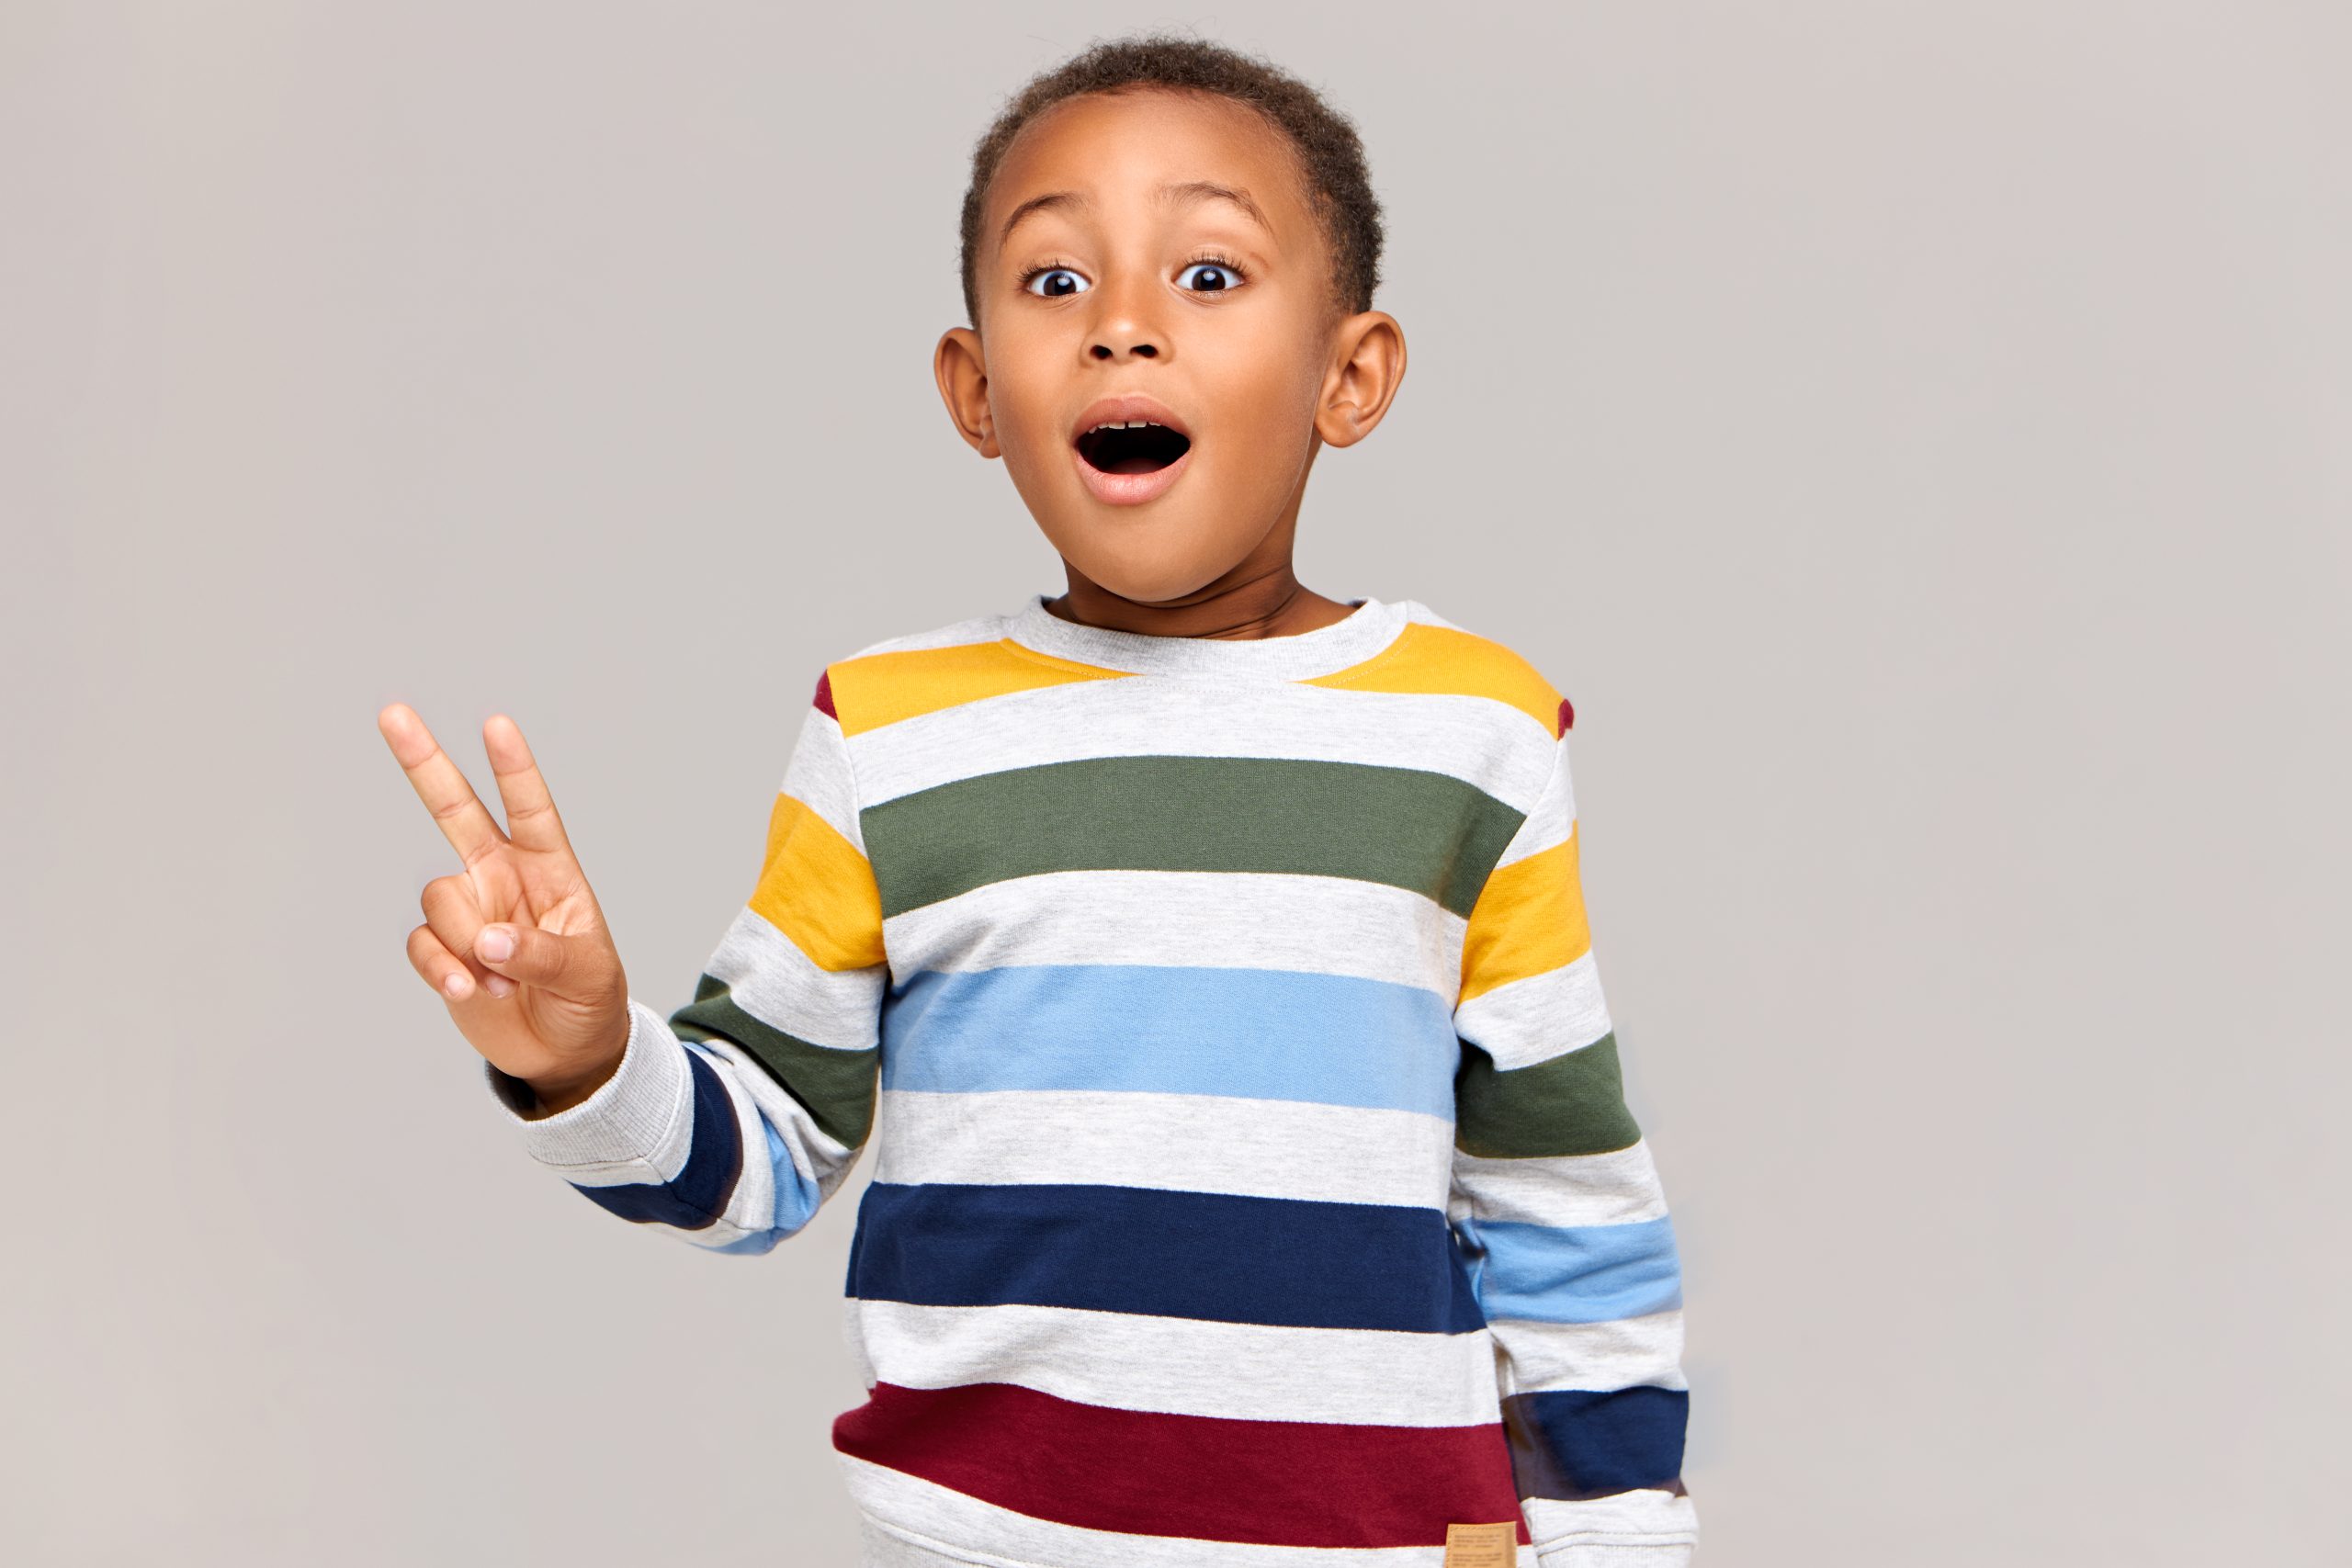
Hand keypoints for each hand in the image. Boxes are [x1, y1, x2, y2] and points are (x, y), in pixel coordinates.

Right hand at [378, 703, 630, 1113]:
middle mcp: (501, 877)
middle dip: (424, 763)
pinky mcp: (441, 950)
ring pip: (439, 896)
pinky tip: (470, 990)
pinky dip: (440, 968)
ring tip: (505, 977)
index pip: (531, 809)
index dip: (514, 769)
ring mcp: (468, 911)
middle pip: (455, 810)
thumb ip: (541, 954)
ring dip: (467, 942)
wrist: (562, 1051)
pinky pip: (421, 944)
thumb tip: (487, 943)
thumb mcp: (586, 973)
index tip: (497, 725)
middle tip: (392, 713)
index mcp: (549, 869)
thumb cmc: (589, 997)